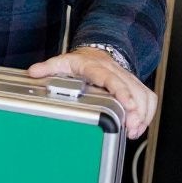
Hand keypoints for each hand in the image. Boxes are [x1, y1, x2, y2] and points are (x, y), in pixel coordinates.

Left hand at [27, 48, 156, 139]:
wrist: (96, 52)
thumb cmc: (81, 62)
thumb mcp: (62, 62)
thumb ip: (48, 67)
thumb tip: (33, 72)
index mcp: (97, 67)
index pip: (112, 79)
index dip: (122, 92)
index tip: (128, 105)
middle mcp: (116, 72)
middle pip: (133, 90)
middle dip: (136, 110)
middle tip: (132, 127)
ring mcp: (127, 79)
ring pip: (144, 95)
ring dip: (143, 114)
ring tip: (134, 131)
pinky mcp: (134, 86)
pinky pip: (148, 98)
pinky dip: (147, 114)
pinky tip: (138, 127)